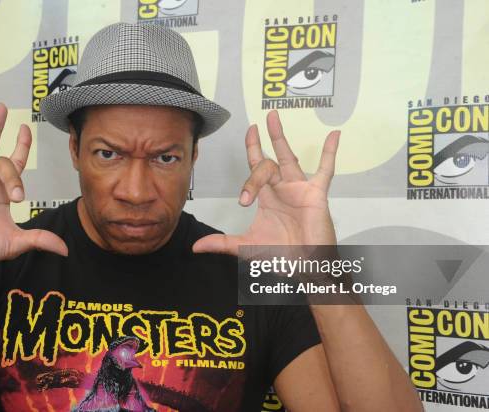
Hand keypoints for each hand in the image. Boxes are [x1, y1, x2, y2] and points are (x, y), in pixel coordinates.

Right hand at [0, 103, 67, 269]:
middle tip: (14, 195)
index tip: (26, 132)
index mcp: (3, 192)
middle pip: (7, 162)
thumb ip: (39, 239)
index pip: (18, 163)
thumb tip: (64, 249)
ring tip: (2, 108)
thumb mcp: (14, 242)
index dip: (23, 147)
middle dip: (14, 176)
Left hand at [193, 110, 338, 254]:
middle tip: (250, 142)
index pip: (255, 169)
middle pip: (265, 163)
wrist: (305, 268)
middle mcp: (282, 190)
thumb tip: (196, 247)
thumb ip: (222, 243)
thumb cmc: (282, 257)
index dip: (250, 153)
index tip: (246, 170)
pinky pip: (325, 171)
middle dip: (255, 154)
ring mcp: (299, 189)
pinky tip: (333, 136)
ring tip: (272, 117)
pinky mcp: (316, 194)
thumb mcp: (246, 247)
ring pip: (288, 159)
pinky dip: (330, 154)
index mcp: (267, 198)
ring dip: (279, 137)